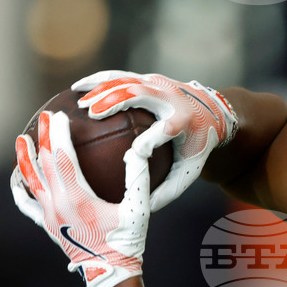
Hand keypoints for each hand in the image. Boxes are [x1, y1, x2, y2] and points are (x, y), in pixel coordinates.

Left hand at [11, 110, 151, 286]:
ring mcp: (49, 217)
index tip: (58, 115)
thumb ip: (138, 177)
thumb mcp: (138, 209)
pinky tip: (17, 179)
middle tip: (43, 116)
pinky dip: (20, 189)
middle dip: (43, 137)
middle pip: (44, 163)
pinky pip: (27, 205)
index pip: (62, 156)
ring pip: (30, 181)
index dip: (58, 133)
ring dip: (25, 158)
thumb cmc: (126, 243)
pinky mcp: (48, 227)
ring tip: (20, 140)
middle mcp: (57, 205)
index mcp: (77, 198)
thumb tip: (138, 149)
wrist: (110, 275)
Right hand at [71, 71, 237, 211]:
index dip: (152, 138)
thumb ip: (167, 191)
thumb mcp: (187, 173)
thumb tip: (142, 210)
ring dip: (101, 89)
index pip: (168, 129)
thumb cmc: (194, 148)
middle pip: (143, 94)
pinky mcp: (148, 79)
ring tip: (79, 103)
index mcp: (186, 122)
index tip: (134, 151)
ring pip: (127, 80)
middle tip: (92, 113)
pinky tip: (75, 89)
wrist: (211, 112)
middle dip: (116, 100)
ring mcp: (160, 84)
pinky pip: (119, 76)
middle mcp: (173, 98)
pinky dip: (97, 80)